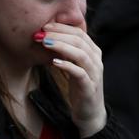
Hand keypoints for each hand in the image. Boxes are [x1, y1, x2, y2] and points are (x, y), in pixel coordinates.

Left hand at [41, 22, 106, 137]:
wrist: (90, 112)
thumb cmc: (79, 86)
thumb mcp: (74, 65)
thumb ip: (67, 52)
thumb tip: (49, 36)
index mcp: (94, 52)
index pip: (79, 32)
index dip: (62, 27)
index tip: (45, 26)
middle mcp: (96, 60)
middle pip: (79, 40)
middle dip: (59, 34)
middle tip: (42, 33)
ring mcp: (95, 74)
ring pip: (80, 54)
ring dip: (61, 46)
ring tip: (45, 43)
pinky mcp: (89, 87)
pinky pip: (80, 73)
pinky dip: (67, 65)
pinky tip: (54, 62)